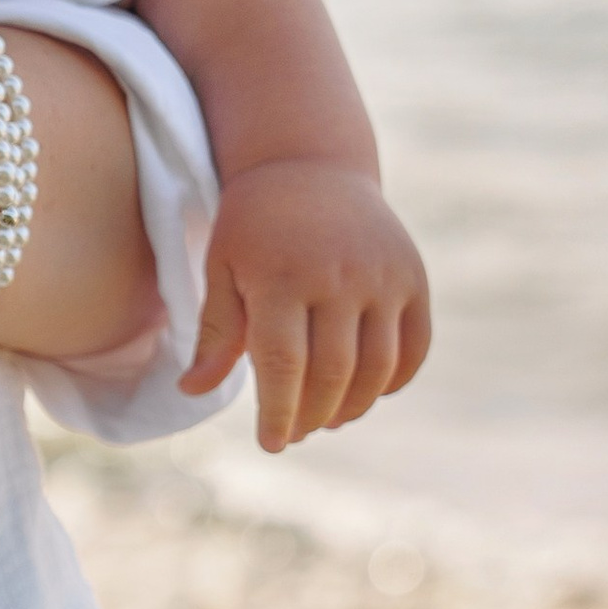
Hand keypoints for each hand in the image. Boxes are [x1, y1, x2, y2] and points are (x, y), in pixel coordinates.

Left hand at [186, 158, 431, 448]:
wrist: (309, 165)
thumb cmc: (254, 226)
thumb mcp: (222, 269)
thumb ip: (215, 331)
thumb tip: (192, 390)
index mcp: (282, 277)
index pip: (284, 367)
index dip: (279, 413)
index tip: (272, 443)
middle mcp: (339, 277)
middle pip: (333, 374)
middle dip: (312, 415)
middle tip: (297, 432)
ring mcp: (383, 276)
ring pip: (377, 367)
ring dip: (354, 406)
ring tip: (329, 419)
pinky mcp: (412, 276)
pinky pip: (415, 346)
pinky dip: (396, 380)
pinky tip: (368, 392)